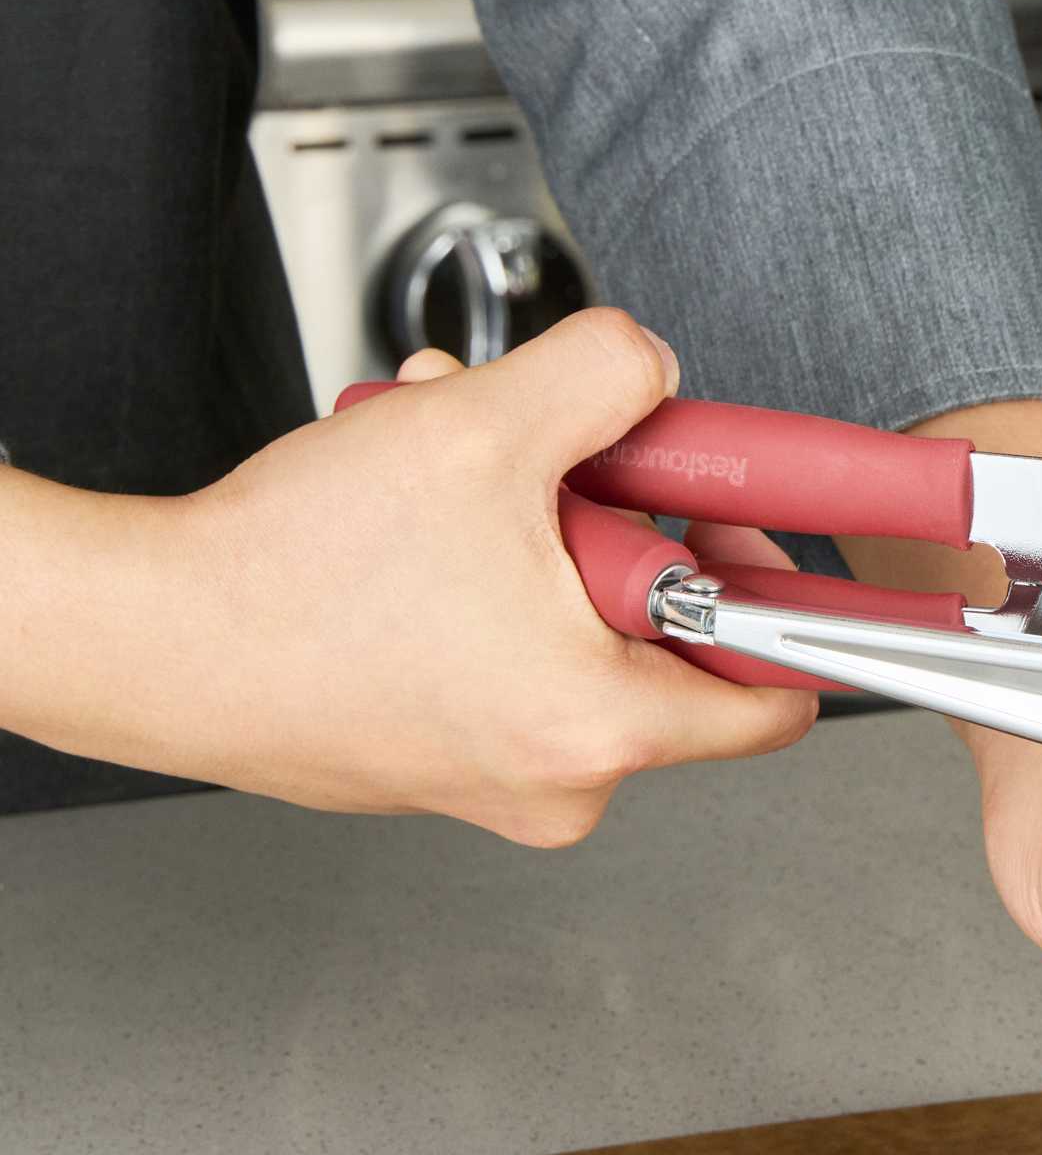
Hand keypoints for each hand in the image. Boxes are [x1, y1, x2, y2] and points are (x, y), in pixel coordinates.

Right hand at [73, 309, 813, 840]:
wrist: (151, 640)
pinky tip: (423, 524)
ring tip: (460, 477)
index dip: (768, 585)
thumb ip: (608, 377)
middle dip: (615, 523)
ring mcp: (499, 780)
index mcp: (601, 724)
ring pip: (577, 631)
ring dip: (537, 532)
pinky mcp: (447, 761)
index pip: (777, 693)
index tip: (725, 525)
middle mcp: (560, 779)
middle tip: (556, 469)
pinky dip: (492, 581)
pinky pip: (515, 657)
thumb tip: (653, 373)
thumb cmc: (291, 574)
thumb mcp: (481, 427)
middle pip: (666, 638)